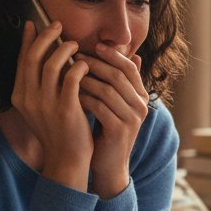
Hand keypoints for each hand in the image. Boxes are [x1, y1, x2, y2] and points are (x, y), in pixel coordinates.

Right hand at [10, 22, 90, 189]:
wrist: (67, 159)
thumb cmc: (58, 130)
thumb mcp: (42, 107)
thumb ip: (41, 83)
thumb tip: (47, 54)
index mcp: (19, 96)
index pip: (21, 60)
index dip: (27, 40)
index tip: (33, 24)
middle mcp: (28, 99)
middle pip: (33, 57)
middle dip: (45, 37)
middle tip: (57, 25)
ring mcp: (45, 104)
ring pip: (51, 64)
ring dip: (64, 49)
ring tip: (74, 44)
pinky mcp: (65, 109)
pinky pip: (72, 77)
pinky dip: (79, 66)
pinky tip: (85, 64)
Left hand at [76, 44, 148, 198]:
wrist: (108, 164)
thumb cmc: (106, 130)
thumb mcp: (114, 104)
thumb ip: (117, 82)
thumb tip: (126, 54)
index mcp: (141, 96)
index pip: (129, 67)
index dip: (112, 55)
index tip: (93, 45)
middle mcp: (141, 106)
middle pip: (118, 76)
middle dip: (96, 64)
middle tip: (75, 56)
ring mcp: (133, 119)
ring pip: (108, 90)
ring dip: (86, 80)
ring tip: (69, 73)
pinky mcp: (120, 130)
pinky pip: (100, 107)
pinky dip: (84, 98)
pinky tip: (70, 94)